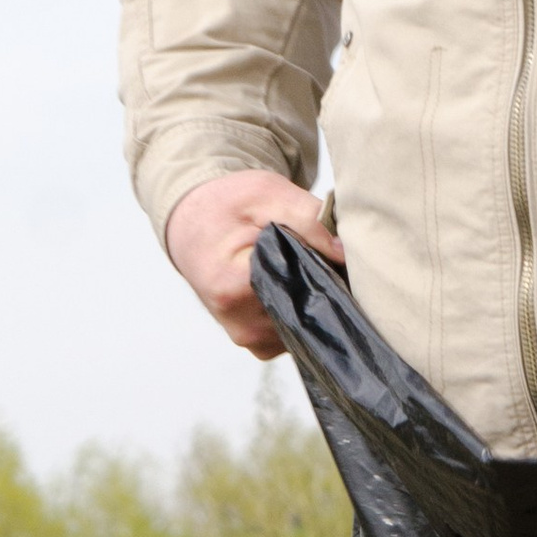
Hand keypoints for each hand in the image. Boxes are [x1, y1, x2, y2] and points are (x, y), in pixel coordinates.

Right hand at [163, 168, 345, 357]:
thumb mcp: (267, 195)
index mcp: (237, 286)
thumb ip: (308, 218)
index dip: (330, 270)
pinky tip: (295, 283)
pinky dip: (302, 309)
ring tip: (303, 265)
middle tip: (322, 254)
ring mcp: (248, 338)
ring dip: (314, 298)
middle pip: (309, 311)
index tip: (337, 253)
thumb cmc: (226, 206)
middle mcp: (241, 324)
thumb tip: (345, 252)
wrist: (191, 224)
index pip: (306, 289)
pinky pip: (294, 332)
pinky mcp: (254, 342)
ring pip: (305, 325)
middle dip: (325, 285)